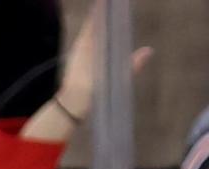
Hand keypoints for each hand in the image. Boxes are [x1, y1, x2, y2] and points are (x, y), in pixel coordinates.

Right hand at [57, 0, 151, 122]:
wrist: (80, 99)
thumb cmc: (100, 93)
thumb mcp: (122, 77)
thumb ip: (134, 64)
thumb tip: (149, 50)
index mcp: (110, 53)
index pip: (118, 31)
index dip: (123, 19)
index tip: (128, 7)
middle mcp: (100, 46)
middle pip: (110, 23)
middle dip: (115, 11)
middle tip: (122, 0)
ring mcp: (91, 43)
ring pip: (100, 20)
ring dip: (106, 8)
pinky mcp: (82, 43)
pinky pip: (91, 24)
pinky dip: (97, 11)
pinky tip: (102, 1)